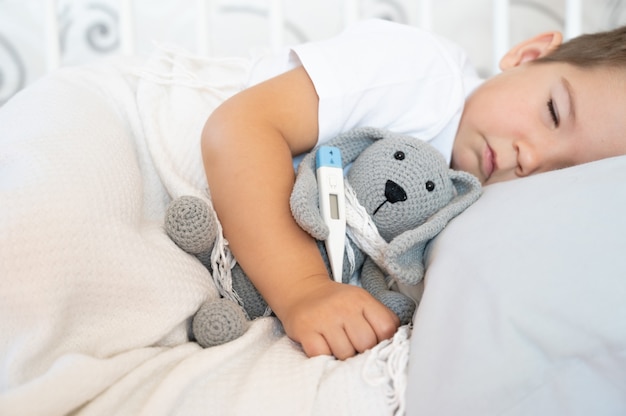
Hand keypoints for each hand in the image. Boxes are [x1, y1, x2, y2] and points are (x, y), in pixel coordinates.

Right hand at [278, 278, 399, 359]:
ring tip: (338, 346)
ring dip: (343, 356)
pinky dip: (324, 356)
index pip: (386, 329)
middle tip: (354, 346)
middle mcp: (344, 307)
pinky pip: (322, 355)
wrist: (303, 291)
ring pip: (345, 353)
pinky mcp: (305, 329)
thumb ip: (380, 319)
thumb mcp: (362, 302)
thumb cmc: (337, 303)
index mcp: (362, 299)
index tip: (374, 343)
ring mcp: (324, 318)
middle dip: (362, 351)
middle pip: (366, 344)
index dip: (383, 342)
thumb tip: (395, 345)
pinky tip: (323, 346)